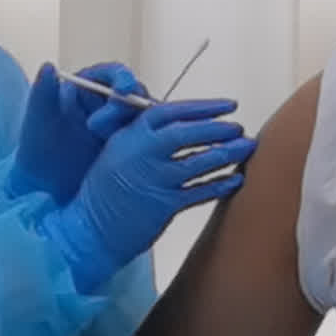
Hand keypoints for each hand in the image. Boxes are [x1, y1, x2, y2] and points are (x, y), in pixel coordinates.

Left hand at [11, 61, 141, 201]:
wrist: (46, 191)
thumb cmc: (37, 155)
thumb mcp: (38, 123)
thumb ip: (42, 94)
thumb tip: (47, 66)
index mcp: (85, 90)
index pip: (111, 75)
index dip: (121, 78)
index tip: (123, 89)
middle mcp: (105, 105)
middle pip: (133, 94)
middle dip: (130, 104)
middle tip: (112, 125)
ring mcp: (119, 127)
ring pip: (143, 116)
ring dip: (144, 124)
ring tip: (127, 141)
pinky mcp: (130, 147)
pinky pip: (148, 138)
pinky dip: (150, 141)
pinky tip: (141, 153)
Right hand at [45, 97, 253, 289]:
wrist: (89, 229)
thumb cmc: (101, 193)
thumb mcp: (115, 153)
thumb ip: (141, 136)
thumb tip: (175, 124)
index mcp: (129, 137)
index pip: (170, 111)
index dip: (202, 107)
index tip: (225, 105)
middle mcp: (142, 155)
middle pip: (188, 133)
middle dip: (218, 128)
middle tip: (238, 127)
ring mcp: (154, 180)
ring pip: (199, 162)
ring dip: (227, 153)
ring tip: (246, 147)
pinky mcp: (164, 206)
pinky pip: (200, 192)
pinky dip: (220, 184)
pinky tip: (235, 179)